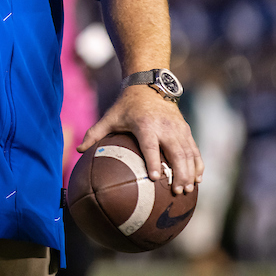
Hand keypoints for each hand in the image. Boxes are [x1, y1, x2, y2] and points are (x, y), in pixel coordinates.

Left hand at [78, 85, 202, 195]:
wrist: (149, 85)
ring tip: (188, 191)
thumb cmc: (126, 105)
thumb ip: (94, 133)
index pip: (151, 145)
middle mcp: (164, 126)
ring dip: (190, 172)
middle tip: (177, 192)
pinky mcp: (185, 129)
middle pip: (175, 152)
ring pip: (188, 153)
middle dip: (179, 173)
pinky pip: (194, 149)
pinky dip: (198, 164)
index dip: (154, 161)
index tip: (156, 178)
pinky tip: (198, 180)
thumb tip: (77, 151)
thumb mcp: (110, 116)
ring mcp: (177, 128)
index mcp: (144, 124)